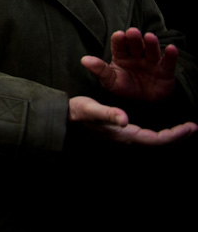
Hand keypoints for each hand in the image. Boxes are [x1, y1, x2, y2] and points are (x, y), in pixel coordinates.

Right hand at [68, 95, 196, 145]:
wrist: (66, 116)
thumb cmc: (78, 111)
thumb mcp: (92, 109)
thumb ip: (108, 113)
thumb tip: (125, 119)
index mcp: (124, 134)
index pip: (156, 139)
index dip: (175, 135)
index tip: (190, 127)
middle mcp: (127, 138)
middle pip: (159, 142)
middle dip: (177, 136)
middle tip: (193, 127)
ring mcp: (125, 136)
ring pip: (154, 140)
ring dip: (171, 135)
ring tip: (185, 128)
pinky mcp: (123, 132)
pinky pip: (148, 136)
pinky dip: (161, 132)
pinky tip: (165, 126)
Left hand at [81, 28, 178, 101]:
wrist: (145, 104)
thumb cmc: (125, 88)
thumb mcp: (111, 81)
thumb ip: (100, 70)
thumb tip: (84, 60)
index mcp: (121, 56)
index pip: (119, 46)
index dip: (119, 40)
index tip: (119, 35)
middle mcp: (137, 56)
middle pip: (135, 45)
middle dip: (134, 38)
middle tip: (132, 32)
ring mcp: (151, 62)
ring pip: (151, 50)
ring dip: (151, 43)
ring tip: (149, 37)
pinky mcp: (165, 71)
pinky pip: (168, 62)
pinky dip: (171, 56)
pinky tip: (171, 48)